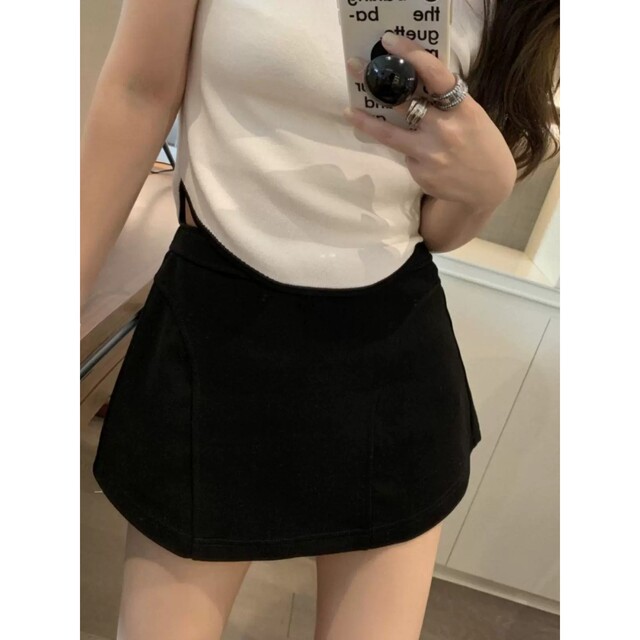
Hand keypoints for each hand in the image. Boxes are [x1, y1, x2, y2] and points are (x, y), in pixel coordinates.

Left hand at [343, 33, 516, 212]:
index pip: (434, 74)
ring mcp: (430, 154)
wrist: (488, 187)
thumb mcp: (471, 116)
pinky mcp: (420, 173)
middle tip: (355, 67)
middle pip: (402, 102)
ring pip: (389, 134)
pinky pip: (405, 155)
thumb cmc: (479, 144)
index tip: (389, 42)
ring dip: (366, 122)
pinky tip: (421, 156)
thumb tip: (414, 83)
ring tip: (350, 112)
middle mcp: (444, 129)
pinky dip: (407, 151)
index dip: (410, 55)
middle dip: (376, 83)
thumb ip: (446, 102)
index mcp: (461, 108)